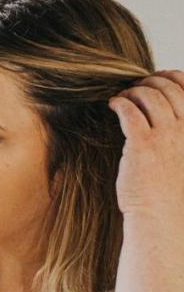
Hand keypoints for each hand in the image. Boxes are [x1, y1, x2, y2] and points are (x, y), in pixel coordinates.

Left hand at [108, 69, 183, 215]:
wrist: (160, 215)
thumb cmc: (167, 190)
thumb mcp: (181, 156)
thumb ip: (177, 135)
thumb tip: (164, 115)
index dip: (171, 77)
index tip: (156, 77)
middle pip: (168, 89)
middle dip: (149, 82)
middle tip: (134, 87)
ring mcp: (164, 137)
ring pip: (149, 96)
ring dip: (133, 91)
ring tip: (123, 97)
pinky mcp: (141, 145)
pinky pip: (130, 112)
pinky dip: (121, 103)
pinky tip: (113, 105)